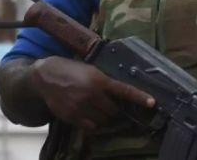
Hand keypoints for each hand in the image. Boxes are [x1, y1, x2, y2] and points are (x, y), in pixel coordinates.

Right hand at [31, 56, 154, 130]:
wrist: (44, 76)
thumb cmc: (70, 70)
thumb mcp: (89, 70)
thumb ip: (103, 81)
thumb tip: (119, 94)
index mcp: (98, 79)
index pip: (123, 90)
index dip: (139, 97)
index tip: (152, 103)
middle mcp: (92, 94)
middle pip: (114, 111)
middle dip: (113, 109)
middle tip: (105, 103)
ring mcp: (82, 107)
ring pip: (104, 120)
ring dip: (104, 116)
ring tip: (94, 107)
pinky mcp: (72, 116)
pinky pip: (91, 126)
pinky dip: (93, 123)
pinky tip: (87, 114)